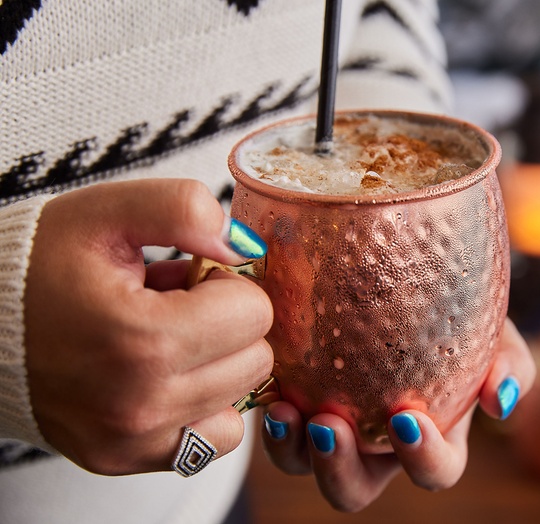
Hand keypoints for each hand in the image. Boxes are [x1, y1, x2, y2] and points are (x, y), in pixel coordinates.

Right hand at [24, 179, 273, 474]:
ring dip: (217, 362)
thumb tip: (245, 247)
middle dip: (226, 324)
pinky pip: (216, 439)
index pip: (254, 312)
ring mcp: (134, 440)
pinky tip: (170, 375)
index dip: (227, 283)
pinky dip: (207, 406)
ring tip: (163, 338)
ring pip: (241, 398)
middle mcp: (141, 403)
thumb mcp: (107, 213)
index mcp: (141, 339)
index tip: (189, 277)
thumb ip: (183, 210)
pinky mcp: (128, 459)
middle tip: (176, 307)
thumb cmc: (41, 265)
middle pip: (255, 359)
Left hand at [260, 318, 534, 511]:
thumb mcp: (496, 329)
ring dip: (294, 451)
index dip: (422, 458)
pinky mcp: (295, 399)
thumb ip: (511, 362)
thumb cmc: (461, 309)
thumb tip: (501, 402)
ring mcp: (332, 425)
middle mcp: (378, 443)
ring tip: (289, 411)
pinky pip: (275, 424)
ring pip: (305, 466)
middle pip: (356, 488)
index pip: (434, 470)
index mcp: (431, 436)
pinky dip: (270, 416)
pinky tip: (271, 388)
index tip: (406, 417)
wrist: (412, 270)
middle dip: (341, 471)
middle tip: (331, 426)